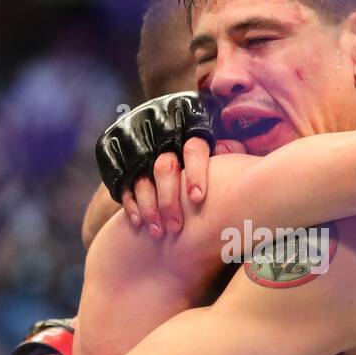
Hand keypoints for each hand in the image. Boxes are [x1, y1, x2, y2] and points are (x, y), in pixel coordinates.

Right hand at [93, 92, 244, 237]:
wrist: (159, 121)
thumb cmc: (201, 142)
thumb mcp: (215, 137)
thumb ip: (228, 146)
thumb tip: (236, 151)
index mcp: (191, 127)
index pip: (194, 148)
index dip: (196, 173)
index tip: (198, 199)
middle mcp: (163, 134)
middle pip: (165, 168)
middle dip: (170, 200)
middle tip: (176, 228)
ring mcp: (139, 146)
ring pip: (142, 179)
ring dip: (150, 208)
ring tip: (159, 233)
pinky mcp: (119, 158)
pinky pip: (123, 183)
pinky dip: (132, 204)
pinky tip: (139, 222)